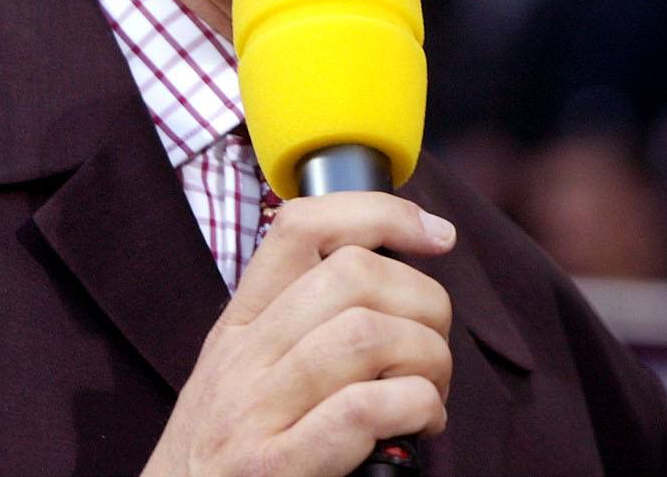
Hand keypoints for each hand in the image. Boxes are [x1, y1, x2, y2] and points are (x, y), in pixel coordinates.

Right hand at [142, 192, 456, 476]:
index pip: (303, 226)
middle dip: (425, 303)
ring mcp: (253, 413)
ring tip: (431, 392)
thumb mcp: (246, 374)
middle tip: (433, 349)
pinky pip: (363, 409)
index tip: (436, 238)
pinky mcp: (274, 468)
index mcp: (240, 324)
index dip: (383, 214)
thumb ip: (303, 327)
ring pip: (367, 335)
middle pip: (355, 274)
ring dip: (427, 359)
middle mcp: (243, 358)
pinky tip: (421, 424)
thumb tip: (399, 289)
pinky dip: (414, 406)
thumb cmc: (230, 456)